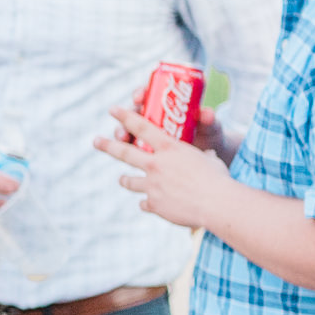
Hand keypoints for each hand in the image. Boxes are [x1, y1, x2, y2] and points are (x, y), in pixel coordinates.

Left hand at [95, 108, 234, 229]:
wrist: (217, 205)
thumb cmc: (218, 179)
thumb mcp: (209, 159)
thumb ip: (201, 156)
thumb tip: (207, 156)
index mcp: (169, 148)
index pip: (141, 127)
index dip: (125, 116)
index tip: (113, 109)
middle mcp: (156, 164)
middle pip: (124, 152)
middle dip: (107, 145)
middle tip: (95, 141)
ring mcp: (152, 185)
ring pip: (130, 180)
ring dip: (126, 180)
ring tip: (122, 179)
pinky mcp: (154, 204)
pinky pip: (145, 202)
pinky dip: (148, 202)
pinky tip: (150, 204)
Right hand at [130, 83, 228, 160]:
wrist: (212, 156)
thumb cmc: (210, 135)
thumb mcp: (210, 127)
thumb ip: (209, 120)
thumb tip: (207, 113)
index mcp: (165, 105)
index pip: (148, 94)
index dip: (140, 93)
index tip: (139, 97)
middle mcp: (153, 118)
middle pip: (133, 113)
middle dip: (125, 115)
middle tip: (127, 121)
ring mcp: (148, 136)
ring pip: (128, 131)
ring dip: (121, 132)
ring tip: (122, 137)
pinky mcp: (146, 152)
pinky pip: (131, 150)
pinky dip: (126, 151)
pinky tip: (124, 154)